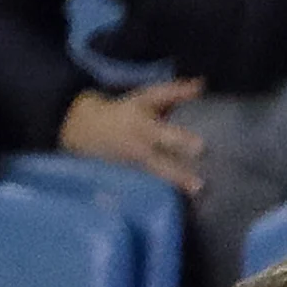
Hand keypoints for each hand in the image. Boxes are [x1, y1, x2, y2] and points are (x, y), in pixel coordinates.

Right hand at [58, 78, 205, 191]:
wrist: (85, 130)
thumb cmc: (125, 112)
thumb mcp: (145, 98)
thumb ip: (173, 92)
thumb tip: (201, 84)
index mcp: (143, 128)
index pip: (164, 134)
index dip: (182, 140)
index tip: (202, 147)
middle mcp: (138, 150)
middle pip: (160, 164)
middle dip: (178, 174)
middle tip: (200, 185)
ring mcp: (133, 167)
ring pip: (156, 178)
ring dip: (175, 187)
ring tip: (196, 194)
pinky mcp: (131, 178)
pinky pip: (150, 187)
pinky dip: (165, 194)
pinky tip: (182, 202)